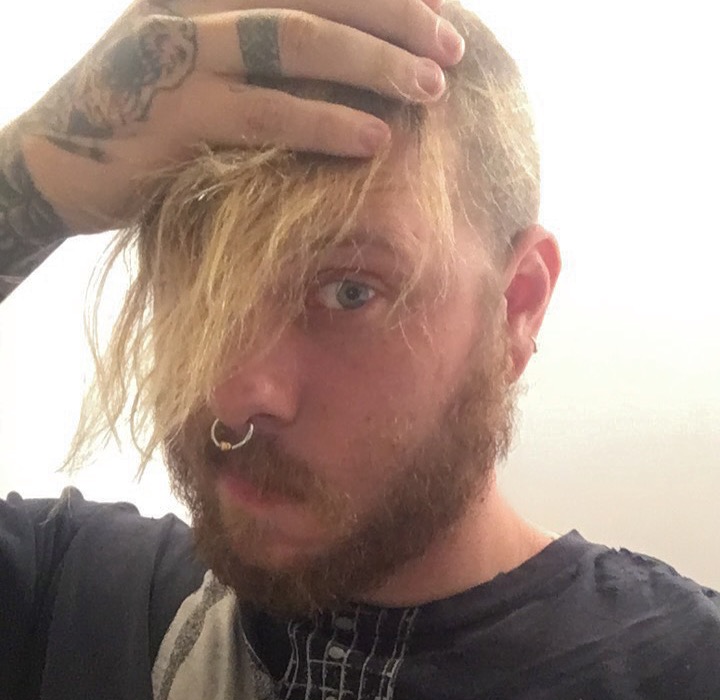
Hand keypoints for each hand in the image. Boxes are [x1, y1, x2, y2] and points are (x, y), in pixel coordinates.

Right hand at [16, 0, 464, 233]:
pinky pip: (267, 112)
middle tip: (453, 46)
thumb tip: (344, 63)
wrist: (60, 164)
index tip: (439, 8)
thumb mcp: (200, 71)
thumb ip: (259, 55)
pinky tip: (375, 138)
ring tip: (431, 88)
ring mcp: (180, 52)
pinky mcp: (175, 112)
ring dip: (374, 63)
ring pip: (298, 42)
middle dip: (395, 16)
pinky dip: (326, 123)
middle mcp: (194, 2)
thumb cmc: (145, 121)